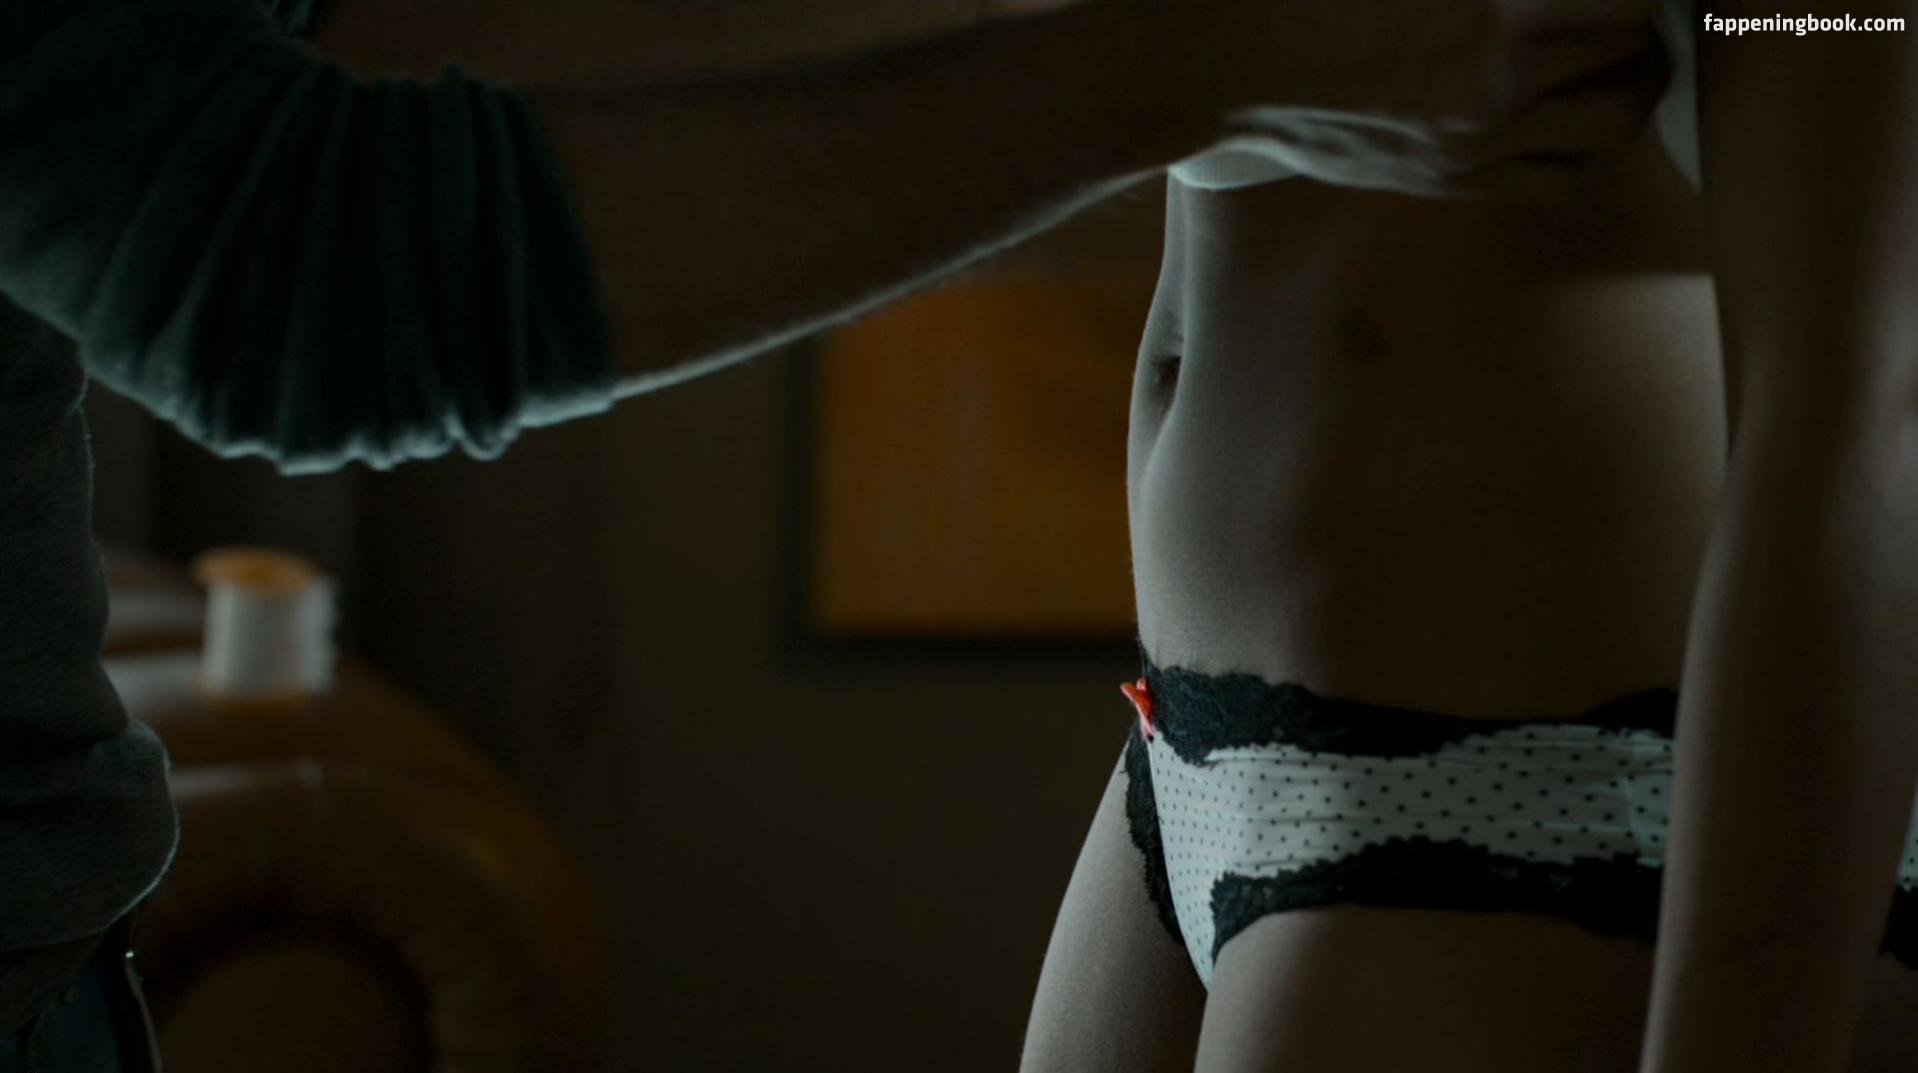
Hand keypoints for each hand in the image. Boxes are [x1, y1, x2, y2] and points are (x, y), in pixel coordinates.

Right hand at [1184, 0, 1672, 199]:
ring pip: (1615, 122)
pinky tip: (1566, 107)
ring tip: (1610, 47)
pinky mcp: (1453, 182)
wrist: (1225, 62)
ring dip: (1628, 77)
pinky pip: (1562, 179)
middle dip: (1638, 15)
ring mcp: (1480, 145)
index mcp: (1499, 11)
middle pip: (1635, 51)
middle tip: (1621, 0)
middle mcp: (1502, 85)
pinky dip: (1586, 142)